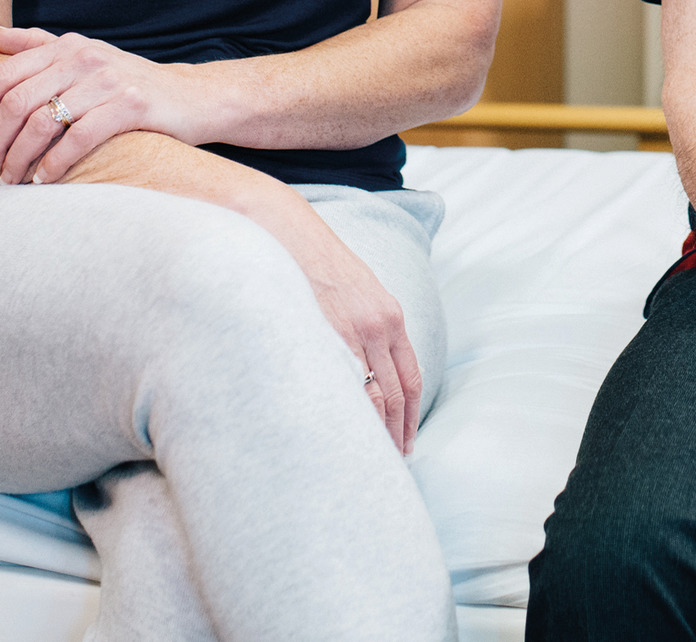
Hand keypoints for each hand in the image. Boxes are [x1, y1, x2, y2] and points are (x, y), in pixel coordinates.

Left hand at [0, 26, 221, 183]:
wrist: (192, 98)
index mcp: (66, 46)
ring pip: (43, 122)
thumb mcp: (85, 56)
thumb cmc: (130, 83)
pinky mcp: (132, 106)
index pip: (3, 74)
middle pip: (17, 101)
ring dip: (20, 158)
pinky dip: (56, 163)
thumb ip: (39, 45)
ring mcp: (109, 80)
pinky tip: (45, 179)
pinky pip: (80, 138)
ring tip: (11, 181)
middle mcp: (84, 57)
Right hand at [258, 197, 425, 452]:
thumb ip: (366, 325)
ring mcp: (351, 334)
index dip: (411, 414)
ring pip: (373, 398)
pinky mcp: (323, 338)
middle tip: (395, 462)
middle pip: (397, 394)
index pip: (411, 377)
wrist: (284, 234)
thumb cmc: (314, 264)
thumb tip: (365, 364)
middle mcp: (379, 327)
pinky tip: (343, 437)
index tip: (408, 440)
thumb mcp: (355, 289)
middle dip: (398, 431)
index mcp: (390, 316)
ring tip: (371, 461)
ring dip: (376, 432)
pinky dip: (348, 416)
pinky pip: (342, 388)